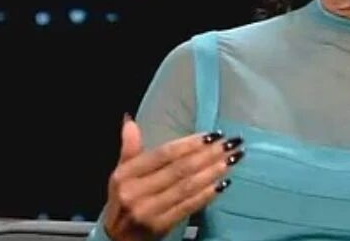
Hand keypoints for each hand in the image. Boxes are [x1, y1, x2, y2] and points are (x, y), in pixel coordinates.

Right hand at [103, 114, 243, 240]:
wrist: (117, 238)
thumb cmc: (123, 199)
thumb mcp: (121, 173)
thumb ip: (129, 147)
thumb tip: (130, 120)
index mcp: (125, 174)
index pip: (163, 154)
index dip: (189, 143)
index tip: (213, 134)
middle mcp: (135, 192)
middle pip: (179, 169)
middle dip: (208, 154)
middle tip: (231, 144)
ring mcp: (148, 211)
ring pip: (186, 187)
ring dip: (212, 172)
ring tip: (231, 160)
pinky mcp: (160, 226)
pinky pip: (188, 206)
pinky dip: (207, 194)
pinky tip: (222, 184)